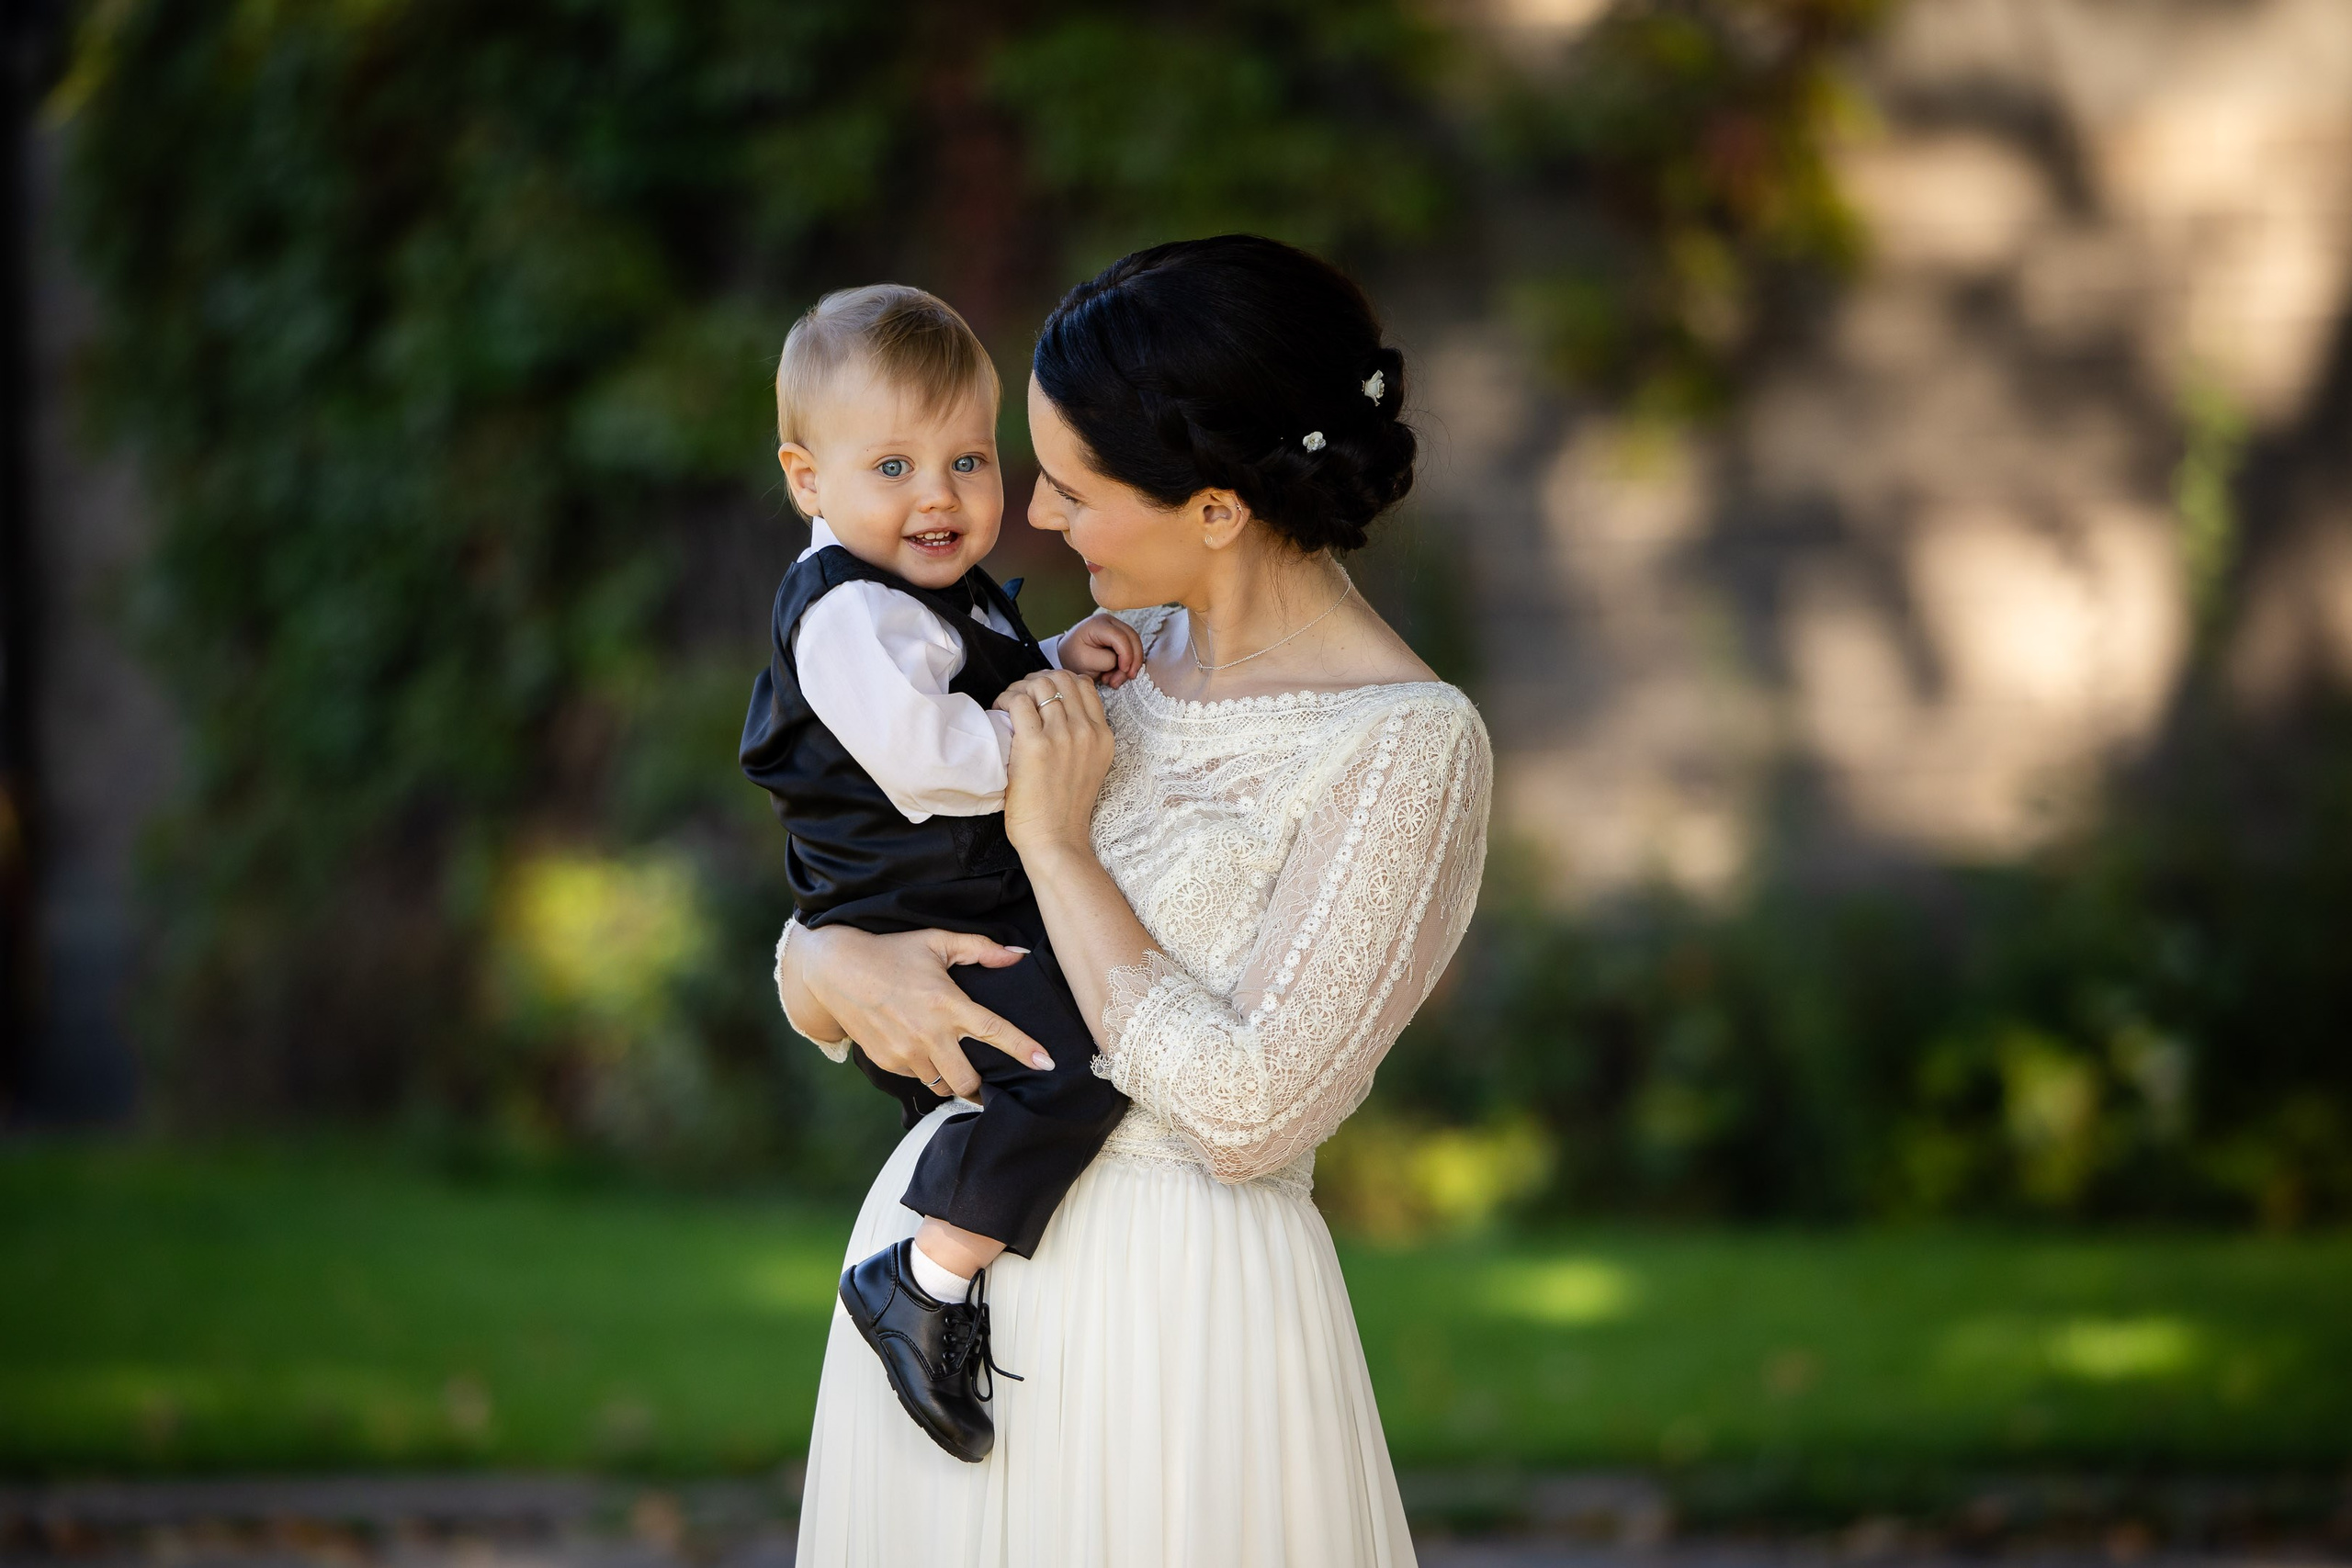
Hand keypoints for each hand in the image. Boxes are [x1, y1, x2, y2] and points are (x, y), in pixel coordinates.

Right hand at [787, 924, 1050, 1096]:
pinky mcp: (886, 1062)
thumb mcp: (936, 941)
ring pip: (941, 1085)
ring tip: (953, 1065)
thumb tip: (1017, 954)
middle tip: (985, 1078)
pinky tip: (919, 1050)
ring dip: (952, 1079)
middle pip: (968, 1080)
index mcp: (947, 1003)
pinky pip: (916, 1077)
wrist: (835, 969)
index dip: (1023, 1049)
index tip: (1047, 1063)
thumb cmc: (891, 952)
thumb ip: (980, 948)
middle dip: (980, 1085)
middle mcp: (928, 1033)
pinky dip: (924, 1070)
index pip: (995, 1031)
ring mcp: (905, 1052)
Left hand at [993, 668, 1113, 856]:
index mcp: (1103, 736)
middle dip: (1036, 681)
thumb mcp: (1090, 766)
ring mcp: (1063, 737)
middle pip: (1061, 678)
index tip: (1040, 696)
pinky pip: (1019, 702)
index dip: (1058, 682)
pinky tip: (999, 713)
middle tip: (1020, 698)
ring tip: (1007, 706)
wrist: (1056, 840)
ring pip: (1039, 685)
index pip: (1083, 684)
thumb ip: (1082, 738)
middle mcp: (1087, 731)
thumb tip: (1054, 710)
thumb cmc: (1064, 809)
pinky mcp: (1036, 745)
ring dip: (1018, 689)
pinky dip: (1005, 700)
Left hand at [1054, 613, 1143, 687]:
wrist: (1067, 654)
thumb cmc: (1073, 657)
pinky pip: (1132, 648)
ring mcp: (1116, 627)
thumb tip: (1122, 662)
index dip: (1127, 655)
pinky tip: (1116, 674)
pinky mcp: (1120, 635)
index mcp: (1098, 624)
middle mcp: (1110, 621)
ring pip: (1135, 644)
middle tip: (1127, 678)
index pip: (1121, 637)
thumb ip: (1106, 660)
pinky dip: (1128, 663)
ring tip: (1115, 679)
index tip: (1124, 671)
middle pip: (1133, 638)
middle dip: (1133, 660)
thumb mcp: (1085, 661)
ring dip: (1130, 664)